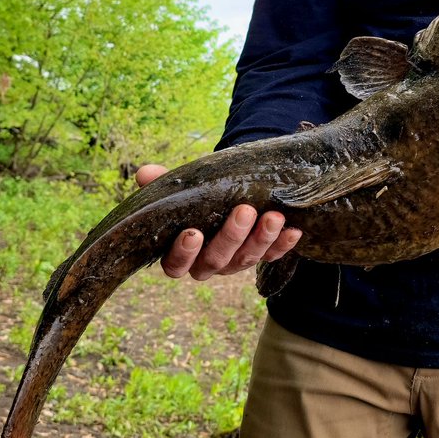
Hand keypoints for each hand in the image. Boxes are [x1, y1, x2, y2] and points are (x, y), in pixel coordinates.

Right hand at [135, 164, 301, 280]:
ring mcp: (236, 261)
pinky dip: (283, 244)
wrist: (226, 192)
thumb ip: (161, 183)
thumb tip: (145, 173)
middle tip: (244, 211)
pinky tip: (293, 230)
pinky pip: (273, 255)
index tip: (193, 232)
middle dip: (231, 237)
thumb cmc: (196, 194)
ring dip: (261, 238)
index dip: (183, 252)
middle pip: (216, 261)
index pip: (176, 264)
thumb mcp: (179, 188)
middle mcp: (208, 263)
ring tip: (273, 216)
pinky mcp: (261, 255)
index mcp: (180, 252)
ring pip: (246, 259)